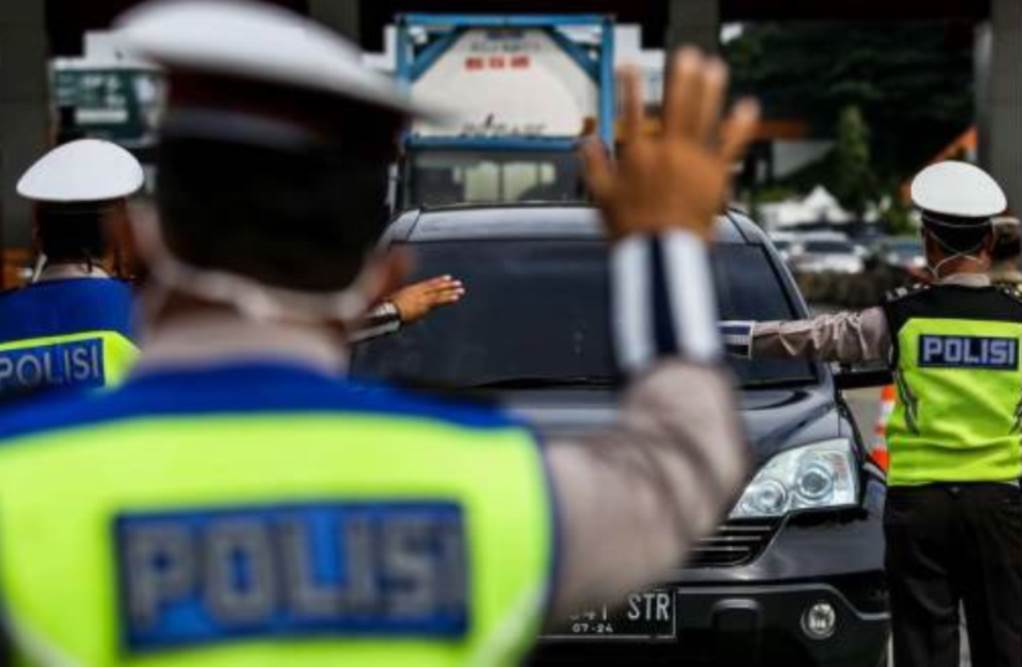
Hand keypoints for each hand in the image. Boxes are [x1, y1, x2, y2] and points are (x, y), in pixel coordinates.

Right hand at [388, 275, 465, 323]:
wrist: (388, 312)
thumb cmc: (388, 309)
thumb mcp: (396, 303)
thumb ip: (405, 304)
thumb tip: (410, 309)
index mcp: (411, 290)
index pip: (428, 284)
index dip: (438, 281)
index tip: (447, 278)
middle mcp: (418, 291)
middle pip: (435, 287)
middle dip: (447, 285)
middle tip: (458, 283)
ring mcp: (422, 297)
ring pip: (439, 293)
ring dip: (450, 291)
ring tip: (461, 290)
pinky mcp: (424, 304)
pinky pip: (438, 301)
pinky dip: (447, 298)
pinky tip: (456, 298)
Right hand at [581, 48, 759, 240]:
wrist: (662, 253)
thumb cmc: (631, 230)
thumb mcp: (601, 198)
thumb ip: (594, 166)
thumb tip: (587, 144)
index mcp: (637, 155)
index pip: (632, 111)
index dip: (630, 86)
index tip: (630, 68)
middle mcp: (667, 152)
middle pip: (677, 105)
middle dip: (682, 77)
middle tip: (688, 58)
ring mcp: (693, 161)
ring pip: (704, 116)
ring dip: (711, 90)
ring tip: (715, 69)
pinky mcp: (715, 176)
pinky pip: (731, 145)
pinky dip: (741, 125)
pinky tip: (748, 107)